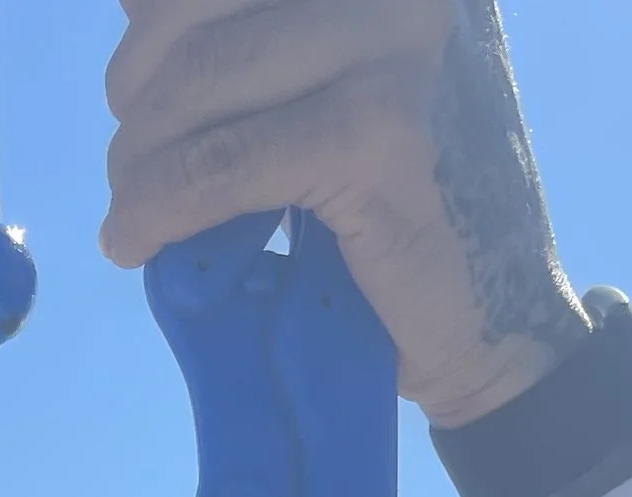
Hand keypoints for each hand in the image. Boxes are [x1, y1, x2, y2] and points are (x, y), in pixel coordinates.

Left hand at [103, 0, 586, 427]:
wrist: (499, 328)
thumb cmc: (412, 215)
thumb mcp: (339, 94)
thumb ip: (270, 44)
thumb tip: (140, 14)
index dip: (155, 21)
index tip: (139, 86)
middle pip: (194, 7)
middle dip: (137, 92)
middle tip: (132, 164)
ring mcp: (391, 49)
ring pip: (198, 81)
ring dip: (139, 158)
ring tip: (134, 209)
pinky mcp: (374, 136)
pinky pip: (222, 161)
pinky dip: (160, 206)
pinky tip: (135, 240)